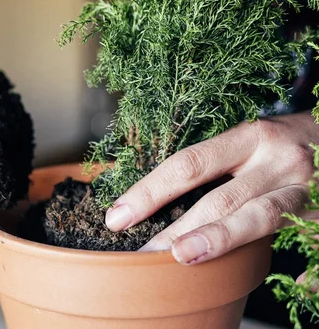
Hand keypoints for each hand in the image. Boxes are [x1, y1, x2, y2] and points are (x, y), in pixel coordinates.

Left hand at [105, 112, 317, 264]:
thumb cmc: (282, 141)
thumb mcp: (248, 139)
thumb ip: (214, 164)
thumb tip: (156, 200)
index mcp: (249, 137)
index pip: (189, 164)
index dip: (149, 192)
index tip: (117, 217)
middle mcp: (276, 161)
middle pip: (219, 199)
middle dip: (176, 230)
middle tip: (143, 254)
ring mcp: (304, 190)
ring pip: (258, 219)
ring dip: (218, 241)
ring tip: (182, 258)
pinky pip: (308, 241)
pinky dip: (298, 269)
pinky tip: (275, 281)